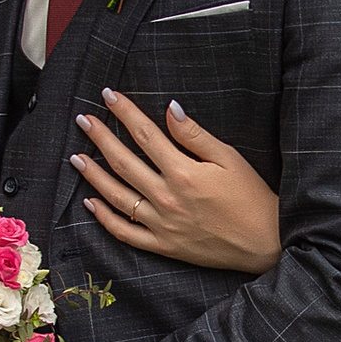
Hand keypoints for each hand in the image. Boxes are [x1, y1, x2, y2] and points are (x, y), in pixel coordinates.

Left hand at [72, 89, 281, 271]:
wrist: (264, 243)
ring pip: (117, 196)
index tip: (108, 97)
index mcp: (183, 172)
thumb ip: (195, 135)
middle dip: (100, 137)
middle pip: (123, 162)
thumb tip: (169, 109)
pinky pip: (125, 232)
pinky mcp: (163, 245)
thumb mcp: (229, 158)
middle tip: (83, 120)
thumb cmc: (252, 197)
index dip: (124, 112)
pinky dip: (105, 218)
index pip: (144, 134)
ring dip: (93, 175)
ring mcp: (162, 224)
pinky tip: (90, 203)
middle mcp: (167, 198)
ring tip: (76, 157)